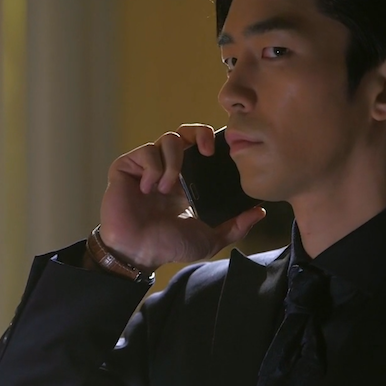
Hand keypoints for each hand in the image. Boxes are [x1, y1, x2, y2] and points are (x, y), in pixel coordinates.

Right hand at [98, 124, 265, 271]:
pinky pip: (144, 152)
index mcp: (186, 181)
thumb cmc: (170, 246)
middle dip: (198, 133)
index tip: (220, 152)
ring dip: (173, 161)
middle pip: (185, 132)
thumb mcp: (210, 239)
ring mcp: (146, 167)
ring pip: (167, 139)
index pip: (200, 147)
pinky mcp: (126, 168)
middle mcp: (167, 169)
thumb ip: (235, 227)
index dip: (210, 141)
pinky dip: (152, 168)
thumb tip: (259, 212)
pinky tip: (149, 189)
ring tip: (168, 188)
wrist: (138, 252)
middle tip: (206, 150)